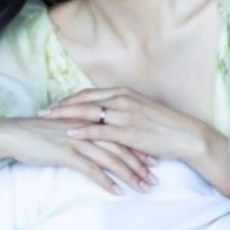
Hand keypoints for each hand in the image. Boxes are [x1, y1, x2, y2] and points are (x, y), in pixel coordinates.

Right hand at [0, 115, 155, 194]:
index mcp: (90, 120)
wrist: (13, 134)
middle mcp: (89, 129)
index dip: (139, 149)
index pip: (122, 134)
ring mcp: (79, 141)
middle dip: (141, 165)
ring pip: (112, 158)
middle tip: (155, 179)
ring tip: (143, 189)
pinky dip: (106, 182)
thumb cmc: (38, 134)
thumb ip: (84, 135)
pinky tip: (117, 193)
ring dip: (130, 175)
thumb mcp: (67, 131)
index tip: (154, 162)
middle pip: (122, 146)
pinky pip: (92, 169)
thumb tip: (97, 145)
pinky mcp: (67, 153)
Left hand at [38, 87, 229, 195]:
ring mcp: (125, 115)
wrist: (186, 135)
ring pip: (89, 113)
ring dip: (66, 117)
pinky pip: (101, 131)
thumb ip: (123, 110)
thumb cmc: (165, 126)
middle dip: (61, 106)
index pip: (90, 94)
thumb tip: (107, 115)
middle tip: (42, 112)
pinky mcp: (129, 132)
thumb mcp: (142, 111)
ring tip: (48, 122)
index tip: (54, 104)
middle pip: (84, 101)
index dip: (70, 100)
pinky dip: (84, 132)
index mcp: (125, 94)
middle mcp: (123, 100)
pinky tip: (70, 135)